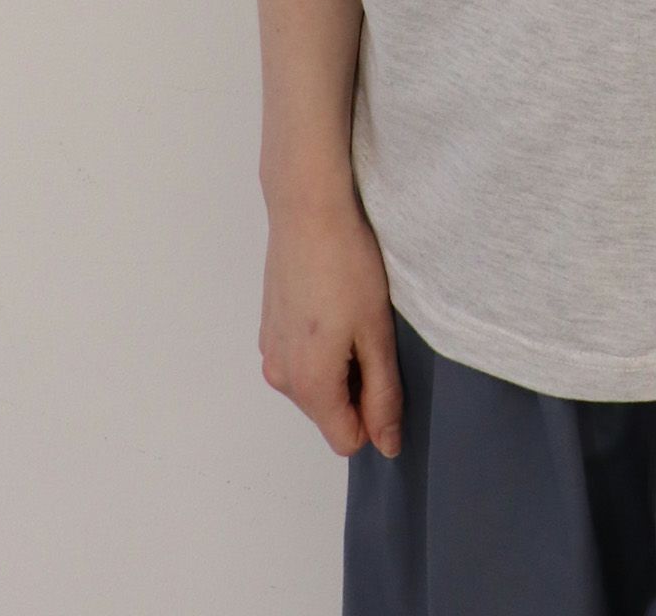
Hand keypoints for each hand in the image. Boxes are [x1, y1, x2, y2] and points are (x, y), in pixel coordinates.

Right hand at [258, 192, 403, 458]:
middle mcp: (280, 376)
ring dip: (340, 364)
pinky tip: (333, 304)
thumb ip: (383, 395)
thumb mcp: (377, 333)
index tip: (386, 369)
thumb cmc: (348, 267)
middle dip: (357, 386)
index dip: (375, 415)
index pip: (347, 440)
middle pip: (330, 412)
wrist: (308, 211)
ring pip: (315, 384)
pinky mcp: (268, 327)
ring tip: (352, 315)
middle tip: (371, 333)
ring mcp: (270, 350)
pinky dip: (322, 345)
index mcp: (308, 384)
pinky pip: (301, 359)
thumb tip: (386, 445)